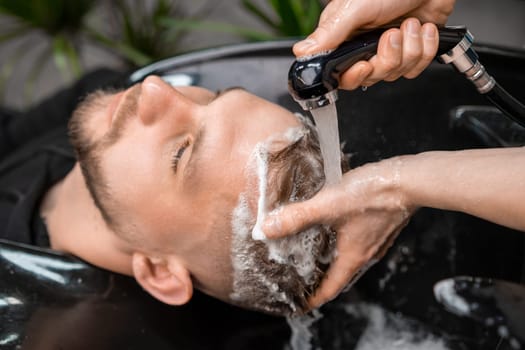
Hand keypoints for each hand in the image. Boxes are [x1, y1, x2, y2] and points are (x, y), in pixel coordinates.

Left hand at [262, 158, 414, 307]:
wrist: (408, 180)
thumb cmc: (373, 195)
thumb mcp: (327, 206)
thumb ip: (296, 216)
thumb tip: (267, 229)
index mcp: (353, 257)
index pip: (331, 288)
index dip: (314, 299)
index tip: (300, 305)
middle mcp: (366, 253)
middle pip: (340, 275)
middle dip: (321, 279)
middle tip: (302, 278)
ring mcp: (376, 240)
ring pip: (349, 257)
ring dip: (331, 259)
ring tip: (313, 251)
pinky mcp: (380, 224)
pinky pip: (358, 241)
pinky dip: (342, 241)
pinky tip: (334, 224)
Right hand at [294, 0, 454, 88]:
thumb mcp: (355, 7)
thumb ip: (329, 32)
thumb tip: (302, 52)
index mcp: (345, 38)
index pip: (340, 75)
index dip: (354, 76)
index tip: (365, 65)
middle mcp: (364, 47)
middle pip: (370, 77)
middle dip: (387, 59)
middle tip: (391, 35)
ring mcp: (389, 50)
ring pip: (395, 73)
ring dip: (409, 48)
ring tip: (409, 24)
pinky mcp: (411, 51)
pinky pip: (416, 68)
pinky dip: (424, 48)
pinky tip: (423, 28)